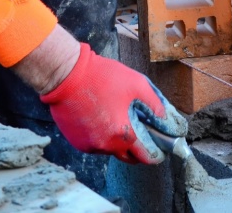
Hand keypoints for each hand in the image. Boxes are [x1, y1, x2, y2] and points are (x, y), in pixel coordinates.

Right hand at [39, 43, 187, 163]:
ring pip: (111, 151)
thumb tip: (166, 119)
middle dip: (139, 151)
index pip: (146, 156)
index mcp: (123, 134)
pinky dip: (103, 138)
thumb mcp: (137, 85)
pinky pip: (96, 145)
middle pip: (129, 157)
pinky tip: (104, 120)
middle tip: (144, 136)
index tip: (161, 148)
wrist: (65, 75)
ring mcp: (89, 145)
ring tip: (121, 121)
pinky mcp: (76, 141)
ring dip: (119, 142)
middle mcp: (105, 146)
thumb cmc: (101, 77)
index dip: (156, 154)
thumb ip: (155, 105)